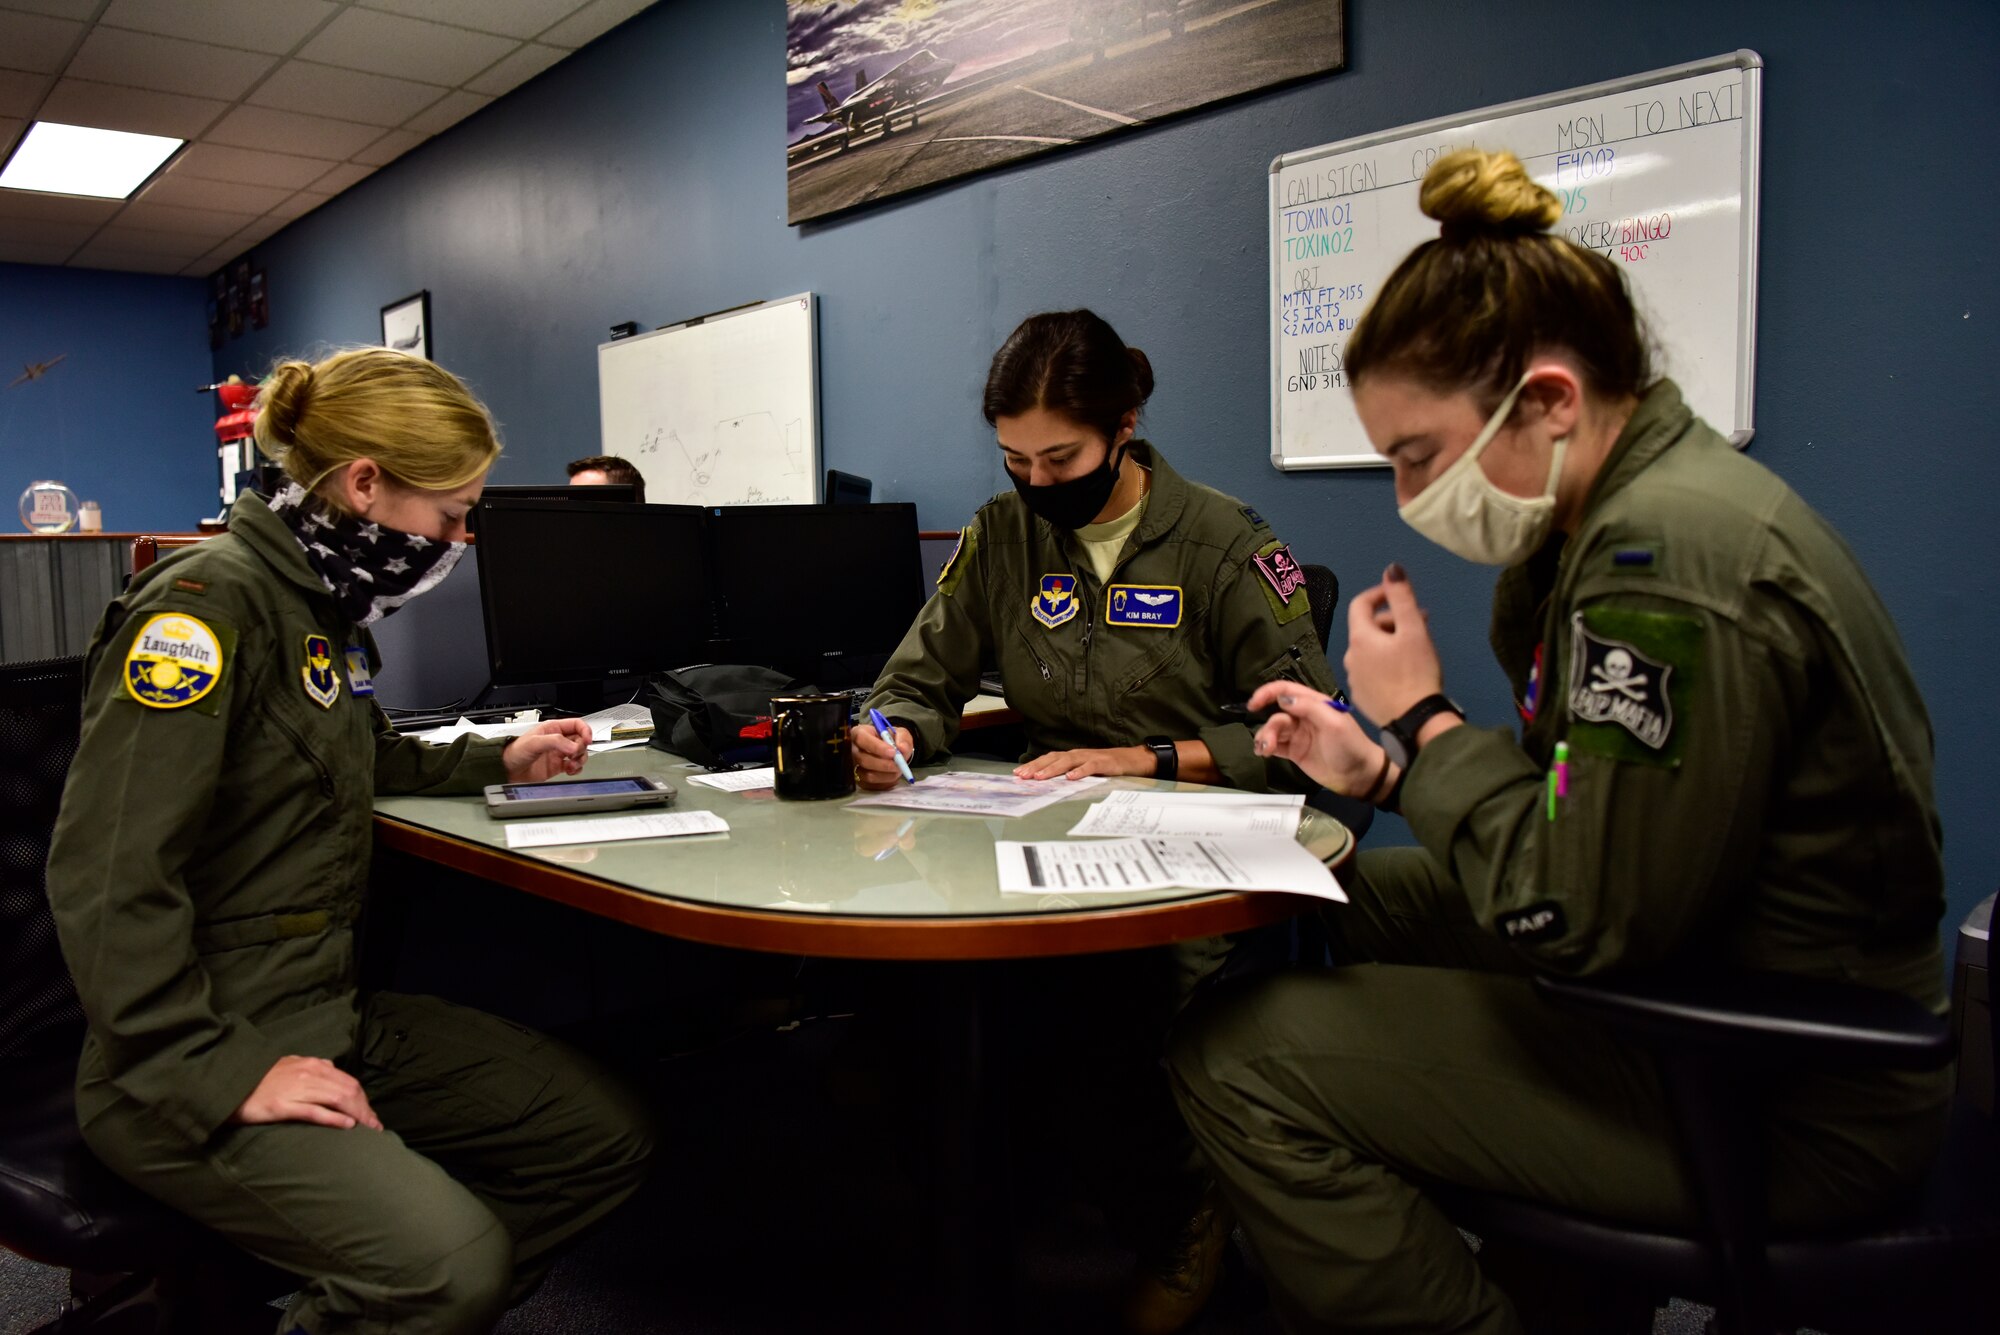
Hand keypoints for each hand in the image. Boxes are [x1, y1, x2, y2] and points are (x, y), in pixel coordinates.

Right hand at [231, 1055, 381, 1130]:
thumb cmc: (261, 1079)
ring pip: (337, 1100)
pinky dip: (335, 1118)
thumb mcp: (290, 1065)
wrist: (230, 1084)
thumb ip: (312, 1067)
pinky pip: (315, 1111)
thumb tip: (331, 1069)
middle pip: (348, 1091)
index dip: (363, 1100)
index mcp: (313, 1065)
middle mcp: (309, 1074)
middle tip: (374, 1127)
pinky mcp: (283, 1106)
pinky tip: (348, 1126)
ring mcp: (297, 1089)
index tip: (371, 1116)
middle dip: (365, 1110)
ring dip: (357, 1115)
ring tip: (368, 1130)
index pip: (348, 1082)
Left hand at [502, 719, 590, 780]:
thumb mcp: (535, 742)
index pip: (577, 725)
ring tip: (571, 765)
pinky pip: (574, 766)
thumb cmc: (515, 752)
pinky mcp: (558, 766)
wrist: (507, 770)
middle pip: (581, 740)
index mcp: (553, 728)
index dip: (585, 731)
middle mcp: (558, 740)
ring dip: (580, 760)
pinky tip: (570, 770)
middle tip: (574, 754)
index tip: (587, 740)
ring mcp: (558, 753)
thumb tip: (574, 747)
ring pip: (580, 754)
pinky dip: (576, 769)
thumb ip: (556, 742)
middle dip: (581, 748)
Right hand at [852, 722, 914, 790]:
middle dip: (884, 764)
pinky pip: (872, 785)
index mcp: (859, 733)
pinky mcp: (859, 780)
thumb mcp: (900, 733)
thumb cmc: (891, 740)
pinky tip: (892, 775)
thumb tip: (902, 749)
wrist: (890, 752)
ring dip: (886, 774)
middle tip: (899, 764)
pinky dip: (886, 782)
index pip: (862, 739)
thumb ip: (903, 738)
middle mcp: (853, 750)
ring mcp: (854, 766)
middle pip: (863, 759)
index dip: (877, 747)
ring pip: (867, 775)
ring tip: (898, 769)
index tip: (893, 752)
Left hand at [1014, 746, 1157, 781]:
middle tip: (1022, 776)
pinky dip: (1080, 771)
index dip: (1034, 765)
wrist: (1135, 760)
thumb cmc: (1109, 766)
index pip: (1049, 759)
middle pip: (1054, 758)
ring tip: (1040, 777)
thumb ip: (1071, 775)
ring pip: (1068, 761)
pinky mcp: (1105, 763)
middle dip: (1037, 767)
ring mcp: (1091, 757)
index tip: (1018, 774)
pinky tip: (1071, 778)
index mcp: (1073, 757)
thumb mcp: (1087, 771)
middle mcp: (1079, 754)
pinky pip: (1090, 766)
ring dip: (1052, 769)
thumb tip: (1051, 785)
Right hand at [1247, 681, 1388, 796]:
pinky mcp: (1294, 751)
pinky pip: (1275, 745)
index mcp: (1315, 704)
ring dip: (1266, 737)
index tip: (1254, 703)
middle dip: (1269, 725)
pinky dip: (1266, 747)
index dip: (1268, 693)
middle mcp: (1304, 716)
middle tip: (1267, 740)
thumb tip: (1283, 699)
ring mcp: (1298, 734)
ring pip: (1274, 729)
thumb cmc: (1351, 746)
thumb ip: (1309, 708)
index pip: (1287, 691)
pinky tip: (1263, 752)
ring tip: (1265, 750)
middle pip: (1277, 713)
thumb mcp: (1334, 723)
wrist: (1359, 776)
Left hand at [1344, 563, 1444, 724]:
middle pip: (1368, 628)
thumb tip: (1391, 569)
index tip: (1398, 593)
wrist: (1415, 720)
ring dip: (1390, 641)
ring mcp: (1354, 679)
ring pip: (1371, 650)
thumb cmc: (1416, 673)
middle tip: (1421, 621)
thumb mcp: (1414, 630)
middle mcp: (1351, 657)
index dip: (1379, 593)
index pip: (1360, 604)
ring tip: (1416, 646)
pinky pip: (1372, 670)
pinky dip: (1386, 662)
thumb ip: (1402, 597)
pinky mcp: (1362, 697)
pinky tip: (1406, 670)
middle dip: (1392, 619)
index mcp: (1360, 638)